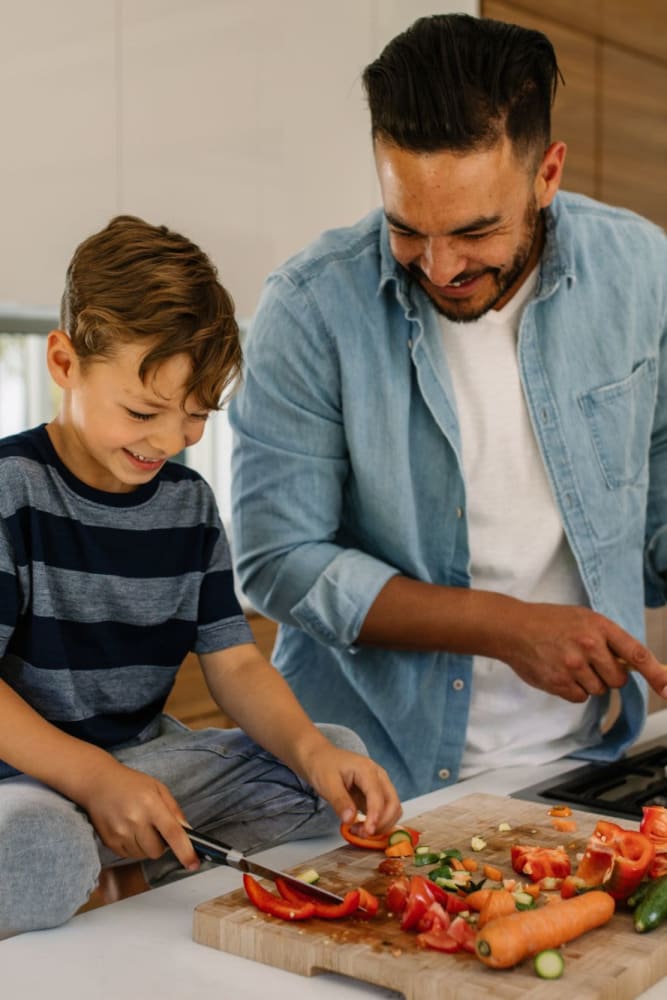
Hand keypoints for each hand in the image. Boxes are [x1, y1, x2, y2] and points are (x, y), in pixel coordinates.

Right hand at [75, 756, 198, 869]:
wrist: (98, 783)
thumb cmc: (130, 783)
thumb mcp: (158, 788)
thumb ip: (174, 810)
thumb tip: (187, 831)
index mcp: (151, 804)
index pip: (172, 833)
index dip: (185, 851)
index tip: (194, 864)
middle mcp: (135, 820)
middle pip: (157, 851)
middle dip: (161, 844)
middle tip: (155, 828)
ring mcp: (120, 832)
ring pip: (143, 855)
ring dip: (146, 846)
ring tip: (139, 826)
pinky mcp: (109, 841)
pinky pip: (129, 855)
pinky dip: (133, 847)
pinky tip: (128, 829)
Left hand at [299, 745, 401, 837]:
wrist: (321, 758)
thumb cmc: (324, 766)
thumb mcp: (327, 783)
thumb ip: (339, 801)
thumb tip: (350, 819)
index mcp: (367, 769)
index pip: (378, 796)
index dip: (375, 816)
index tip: (367, 832)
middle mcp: (378, 776)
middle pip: (393, 803)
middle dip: (382, 823)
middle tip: (362, 834)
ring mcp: (379, 785)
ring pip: (392, 809)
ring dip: (381, 824)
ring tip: (359, 831)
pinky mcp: (375, 794)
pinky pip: (384, 811)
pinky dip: (378, 822)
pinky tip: (361, 827)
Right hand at [500, 602, 666, 701]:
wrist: (513, 628)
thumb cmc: (548, 621)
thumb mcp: (583, 618)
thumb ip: (608, 639)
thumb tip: (633, 664)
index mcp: (599, 626)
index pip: (636, 654)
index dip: (656, 674)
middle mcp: (589, 645)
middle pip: (618, 679)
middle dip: (608, 675)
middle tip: (590, 662)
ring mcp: (573, 665)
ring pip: (599, 690)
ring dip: (588, 682)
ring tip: (569, 663)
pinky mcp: (559, 682)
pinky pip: (580, 697)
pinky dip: (572, 689)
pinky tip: (560, 673)